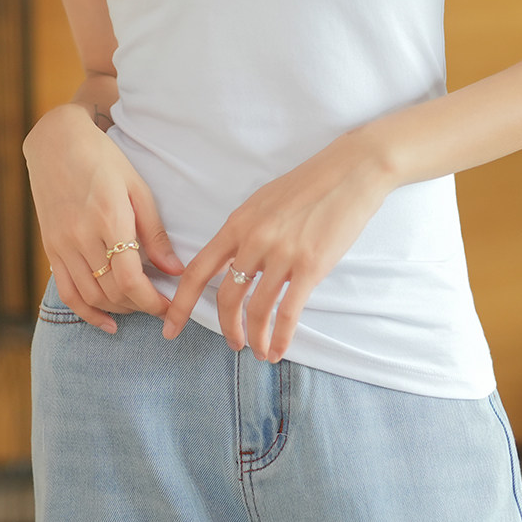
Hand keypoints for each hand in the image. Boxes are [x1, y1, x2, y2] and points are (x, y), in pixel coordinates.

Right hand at [25, 105, 184, 331]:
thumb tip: (176, 269)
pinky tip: (106, 323)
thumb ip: (155, 233)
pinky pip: (67, 292)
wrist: (57, 143)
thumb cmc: (104, 160)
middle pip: (112, 291)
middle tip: (162, 307)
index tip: (170, 307)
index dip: (152, 301)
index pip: (130, 278)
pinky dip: (86, 313)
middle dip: (141, 306)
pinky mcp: (50, 248)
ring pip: (91, 295)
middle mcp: (82, 236)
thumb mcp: (137, 188)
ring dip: (119, 309)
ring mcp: (62, 244)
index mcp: (109, 218)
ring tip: (140, 308)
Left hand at [162, 129, 395, 359]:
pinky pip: (288, 313)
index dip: (180, 304)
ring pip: (257, 310)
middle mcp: (255, 239)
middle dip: (227, 328)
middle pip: (227, 297)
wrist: (351, 171)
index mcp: (238, 223)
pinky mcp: (310, 265)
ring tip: (259, 350)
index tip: (170, 328)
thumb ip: (245, 232)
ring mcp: (282, 253)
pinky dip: (281, 338)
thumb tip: (233, 262)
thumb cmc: (310, 185)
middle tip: (233, 343)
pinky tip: (279, 349)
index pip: (198, 271)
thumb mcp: (264, 202)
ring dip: (255, 337)